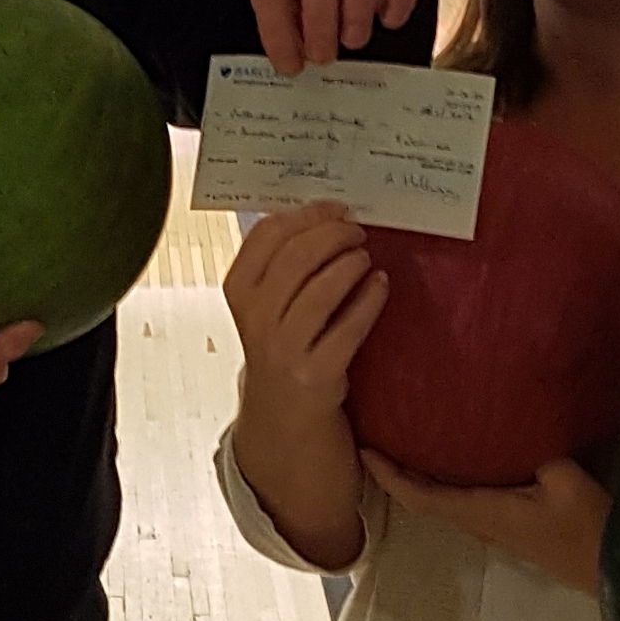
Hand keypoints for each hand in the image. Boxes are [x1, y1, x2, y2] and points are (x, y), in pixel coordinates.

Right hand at [220, 203, 387, 424]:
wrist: (283, 412)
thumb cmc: (282, 341)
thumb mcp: (265, 302)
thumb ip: (281, 261)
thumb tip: (325, 213)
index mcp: (239, 289)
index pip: (267, 235)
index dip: (307, 214)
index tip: (336, 208)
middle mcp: (256, 318)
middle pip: (296, 258)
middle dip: (333, 234)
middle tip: (357, 230)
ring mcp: (285, 348)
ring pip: (320, 291)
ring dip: (350, 264)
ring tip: (365, 256)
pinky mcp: (317, 372)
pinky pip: (349, 327)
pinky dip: (370, 299)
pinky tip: (381, 284)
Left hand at [360, 448, 611, 593]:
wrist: (613, 564)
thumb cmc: (586, 526)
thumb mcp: (562, 478)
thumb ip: (534, 449)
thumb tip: (515, 420)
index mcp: (482, 513)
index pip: (421, 497)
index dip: (389, 477)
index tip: (365, 452)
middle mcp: (479, 523)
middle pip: (424, 498)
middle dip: (398, 471)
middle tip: (381, 436)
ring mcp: (494, 527)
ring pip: (444, 500)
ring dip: (421, 476)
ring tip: (410, 440)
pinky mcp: (510, 525)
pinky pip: (465, 499)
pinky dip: (447, 480)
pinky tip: (458, 456)